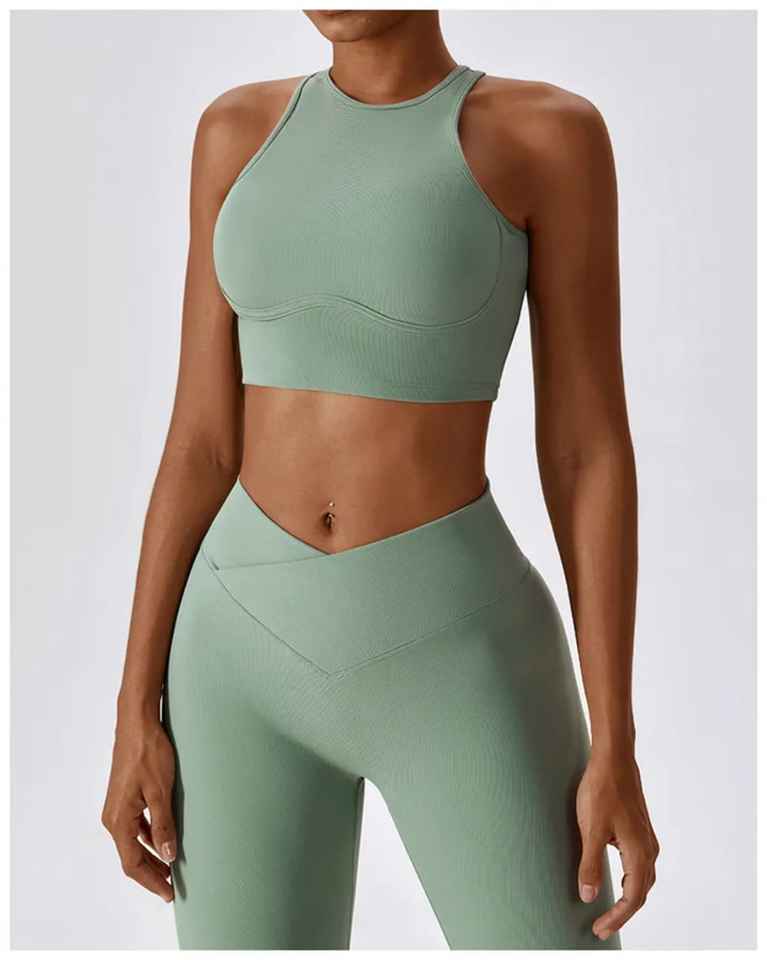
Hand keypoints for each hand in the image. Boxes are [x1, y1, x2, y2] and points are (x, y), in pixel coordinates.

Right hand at [101, 712, 176, 901]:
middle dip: (152, 873)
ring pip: (133, 841)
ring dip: (151, 855)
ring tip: (171, 867)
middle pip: (131, 856)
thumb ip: (164, 825)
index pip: (133, 863)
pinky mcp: (125, 796)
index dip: (151, 880)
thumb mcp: (160, 791)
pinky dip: (148, 837)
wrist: (137, 723)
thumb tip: (168, 857)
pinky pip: (135, 826)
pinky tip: (162, 839)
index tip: (169, 893)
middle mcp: (113, 817)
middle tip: (173, 886)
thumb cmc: (148, 753)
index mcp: (119, 820)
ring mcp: (118, 806)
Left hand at [576, 752, 658, 940]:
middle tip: (601, 926)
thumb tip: (589, 896)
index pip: (633, 899)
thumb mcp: (591, 829)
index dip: (617, 918)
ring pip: (642, 878)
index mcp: (639, 853)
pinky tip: (617, 878)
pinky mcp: (639, 828)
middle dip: (622, 913)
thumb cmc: (602, 790)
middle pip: (640, 892)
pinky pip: (638, 864)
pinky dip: (630, 880)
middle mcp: (648, 849)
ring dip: (628, 897)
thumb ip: (590, 865)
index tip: (599, 929)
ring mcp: (645, 838)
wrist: (614, 759)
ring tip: (609, 909)